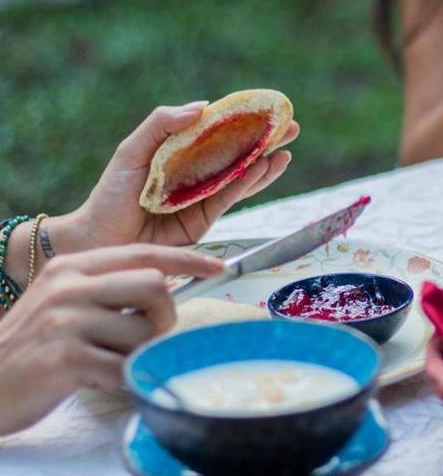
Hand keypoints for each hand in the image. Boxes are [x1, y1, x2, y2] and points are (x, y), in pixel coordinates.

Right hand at [0, 244, 223, 434]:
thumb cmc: (33, 346)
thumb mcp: (63, 301)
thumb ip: (108, 289)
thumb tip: (167, 290)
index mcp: (73, 267)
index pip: (144, 253)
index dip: (187, 260)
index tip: (218, 266)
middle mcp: (70, 288)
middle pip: (155, 286)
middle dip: (164, 316)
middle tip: (147, 336)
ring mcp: (66, 322)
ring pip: (144, 332)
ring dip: (139, 354)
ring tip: (110, 361)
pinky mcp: (65, 360)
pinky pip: (125, 368)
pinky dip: (124, 378)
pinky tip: (100, 379)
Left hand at [65, 102, 299, 250]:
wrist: (100, 240)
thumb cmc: (110, 195)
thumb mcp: (132, 151)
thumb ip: (162, 123)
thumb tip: (203, 106)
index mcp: (179, 152)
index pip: (217, 131)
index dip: (243, 119)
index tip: (268, 109)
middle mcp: (196, 172)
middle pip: (238, 153)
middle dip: (266, 141)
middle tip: (291, 127)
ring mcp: (203, 196)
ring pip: (241, 176)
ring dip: (265, 163)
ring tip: (284, 150)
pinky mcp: (206, 220)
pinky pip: (231, 197)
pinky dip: (249, 183)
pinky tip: (264, 168)